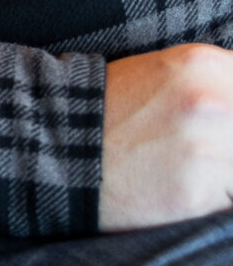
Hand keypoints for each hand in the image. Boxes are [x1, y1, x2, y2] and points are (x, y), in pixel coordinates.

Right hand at [99, 43, 232, 228]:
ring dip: (226, 176)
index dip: (232, 121)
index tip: (222, 133)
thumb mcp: (168, 76)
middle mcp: (213, 99)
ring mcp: (206, 145)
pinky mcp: (195, 191)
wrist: (51, 147)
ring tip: (192, 171)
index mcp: (206, 63)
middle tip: (204, 155)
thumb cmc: (109, 113)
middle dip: (230, 149)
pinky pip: (231, 202)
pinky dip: (216, 201)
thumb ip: (218, 87)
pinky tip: (184, 190)